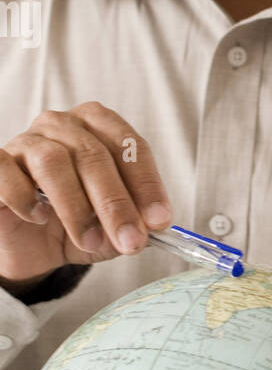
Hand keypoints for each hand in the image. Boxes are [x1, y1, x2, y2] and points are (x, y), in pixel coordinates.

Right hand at [0, 102, 172, 288]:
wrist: (28, 244)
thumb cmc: (74, 224)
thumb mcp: (111, 228)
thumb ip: (132, 224)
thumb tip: (151, 228)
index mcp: (99, 126)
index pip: (130, 146)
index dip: (147, 184)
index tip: (159, 219)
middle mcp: (62, 125)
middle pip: (94, 155)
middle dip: (116, 203)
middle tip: (129, 240)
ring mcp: (26, 141)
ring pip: (54, 161)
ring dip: (77, 207)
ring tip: (89, 240)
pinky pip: (7, 173)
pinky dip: (26, 198)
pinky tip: (40, 218)